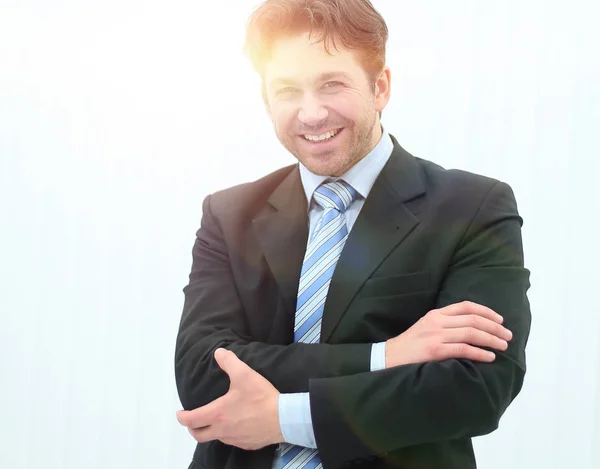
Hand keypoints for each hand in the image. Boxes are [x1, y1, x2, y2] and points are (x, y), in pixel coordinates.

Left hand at [176, 348, 283, 449]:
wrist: (283, 418)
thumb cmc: (261, 398)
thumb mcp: (244, 374)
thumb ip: (229, 362)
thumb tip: (218, 352)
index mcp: (217, 414)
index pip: (191, 420)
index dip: (182, 417)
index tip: (180, 413)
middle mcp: (222, 430)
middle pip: (199, 435)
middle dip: (192, 428)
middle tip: (194, 420)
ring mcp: (234, 439)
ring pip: (216, 438)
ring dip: (212, 430)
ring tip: (217, 420)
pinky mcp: (247, 444)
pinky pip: (232, 441)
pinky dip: (229, 434)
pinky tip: (237, 425)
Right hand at [385, 301, 512, 367]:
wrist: (391, 356)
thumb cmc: (412, 344)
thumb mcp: (427, 326)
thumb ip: (446, 323)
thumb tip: (473, 327)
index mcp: (436, 314)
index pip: (466, 306)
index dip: (487, 312)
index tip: (500, 320)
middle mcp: (437, 321)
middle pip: (473, 319)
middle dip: (495, 327)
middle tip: (507, 336)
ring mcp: (436, 335)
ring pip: (471, 333)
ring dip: (491, 340)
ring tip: (503, 346)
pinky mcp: (435, 351)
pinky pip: (464, 349)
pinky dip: (480, 353)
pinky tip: (490, 357)